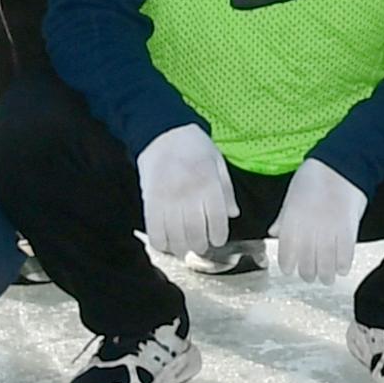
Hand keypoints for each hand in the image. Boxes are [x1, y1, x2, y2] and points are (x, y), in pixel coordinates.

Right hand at [134, 124, 235, 259]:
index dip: (219, 236)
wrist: (162, 134)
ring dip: (181, 248)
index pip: (218, 220)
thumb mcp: (218, 163)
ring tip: (184, 248)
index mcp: (209, 184)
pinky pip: (154, 231)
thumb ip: (226, 190)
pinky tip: (166, 243)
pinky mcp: (150, 202)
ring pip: (175, 237)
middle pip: (196, 233)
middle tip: (201, 246)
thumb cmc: (195, 147)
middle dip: (200, 246)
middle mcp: (189, 194)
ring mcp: (168, 200)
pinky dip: (161, 243)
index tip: (217, 240)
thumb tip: (233, 214)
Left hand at [276, 157, 367, 284]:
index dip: (288, 266)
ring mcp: (328, 232)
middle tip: (311, 276)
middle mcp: (308, 231)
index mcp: (292, 222)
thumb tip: (273, 233)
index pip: (286, 255)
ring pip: (325, 265)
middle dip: (308, 274)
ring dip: (325, 275)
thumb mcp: (291, 196)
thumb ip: (283, 218)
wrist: (340, 165)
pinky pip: (345, 256)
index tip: (290, 270)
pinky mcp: (348, 231)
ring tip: (327, 278)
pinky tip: (341, 269)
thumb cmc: (314, 177)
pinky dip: (342, 266)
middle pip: (306, 264)